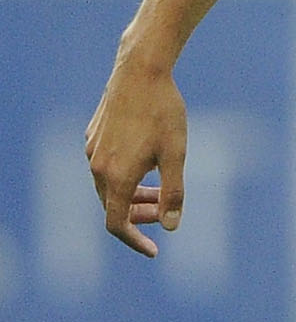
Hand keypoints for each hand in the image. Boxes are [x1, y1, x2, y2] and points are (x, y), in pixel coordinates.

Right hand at [85, 57, 187, 256]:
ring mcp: (92, 150)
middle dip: (138, 214)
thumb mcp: (176, 155)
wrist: (141, 71)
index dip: (135, 241)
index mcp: (117, 176)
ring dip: (132, 194)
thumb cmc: (163, 112)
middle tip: (164, 209)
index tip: (154, 249)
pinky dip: (124, 174)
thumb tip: (171, 226)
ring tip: (159, 187)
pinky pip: (105, 165)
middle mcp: (98, 166)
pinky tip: (145, 161)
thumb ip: (173, 194)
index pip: (117, 223)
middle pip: (113, 205)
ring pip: (108, 185)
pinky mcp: (93, 135)